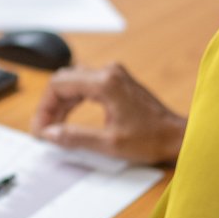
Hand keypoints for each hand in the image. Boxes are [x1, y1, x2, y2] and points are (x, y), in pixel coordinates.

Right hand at [31, 63, 186, 165]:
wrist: (177, 136)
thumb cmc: (152, 139)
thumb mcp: (109, 144)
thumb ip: (75, 137)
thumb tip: (50, 134)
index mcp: (105, 83)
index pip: (59, 85)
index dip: (44, 108)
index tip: (41, 129)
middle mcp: (108, 73)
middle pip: (64, 81)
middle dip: (50, 106)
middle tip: (45, 130)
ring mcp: (114, 75)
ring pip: (73, 82)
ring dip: (61, 103)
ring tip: (55, 127)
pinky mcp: (117, 82)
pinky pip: (86, 85)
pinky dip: (73, 100)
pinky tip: (69, 118)